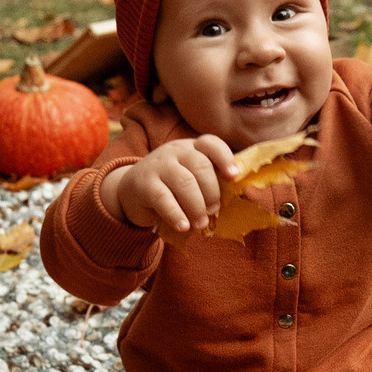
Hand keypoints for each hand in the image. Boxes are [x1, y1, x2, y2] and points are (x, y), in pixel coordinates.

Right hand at [101, 136, 238, 236]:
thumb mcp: (191, 178)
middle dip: (212, 191)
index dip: (225, 158)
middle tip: (214, 211)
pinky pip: (162, 198)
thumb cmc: (171, 187)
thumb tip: (240, 197)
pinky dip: (176, 214)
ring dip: (197, 206)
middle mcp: (175, 151)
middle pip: (200, 166)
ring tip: (200, 224)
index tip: (234, 176)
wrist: (131, 190)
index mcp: (192, 147)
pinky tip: (183, 227)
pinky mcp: (143, 183)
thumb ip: (211, 182)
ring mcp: (158, 165)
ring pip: (184, 182)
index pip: (211, 144)